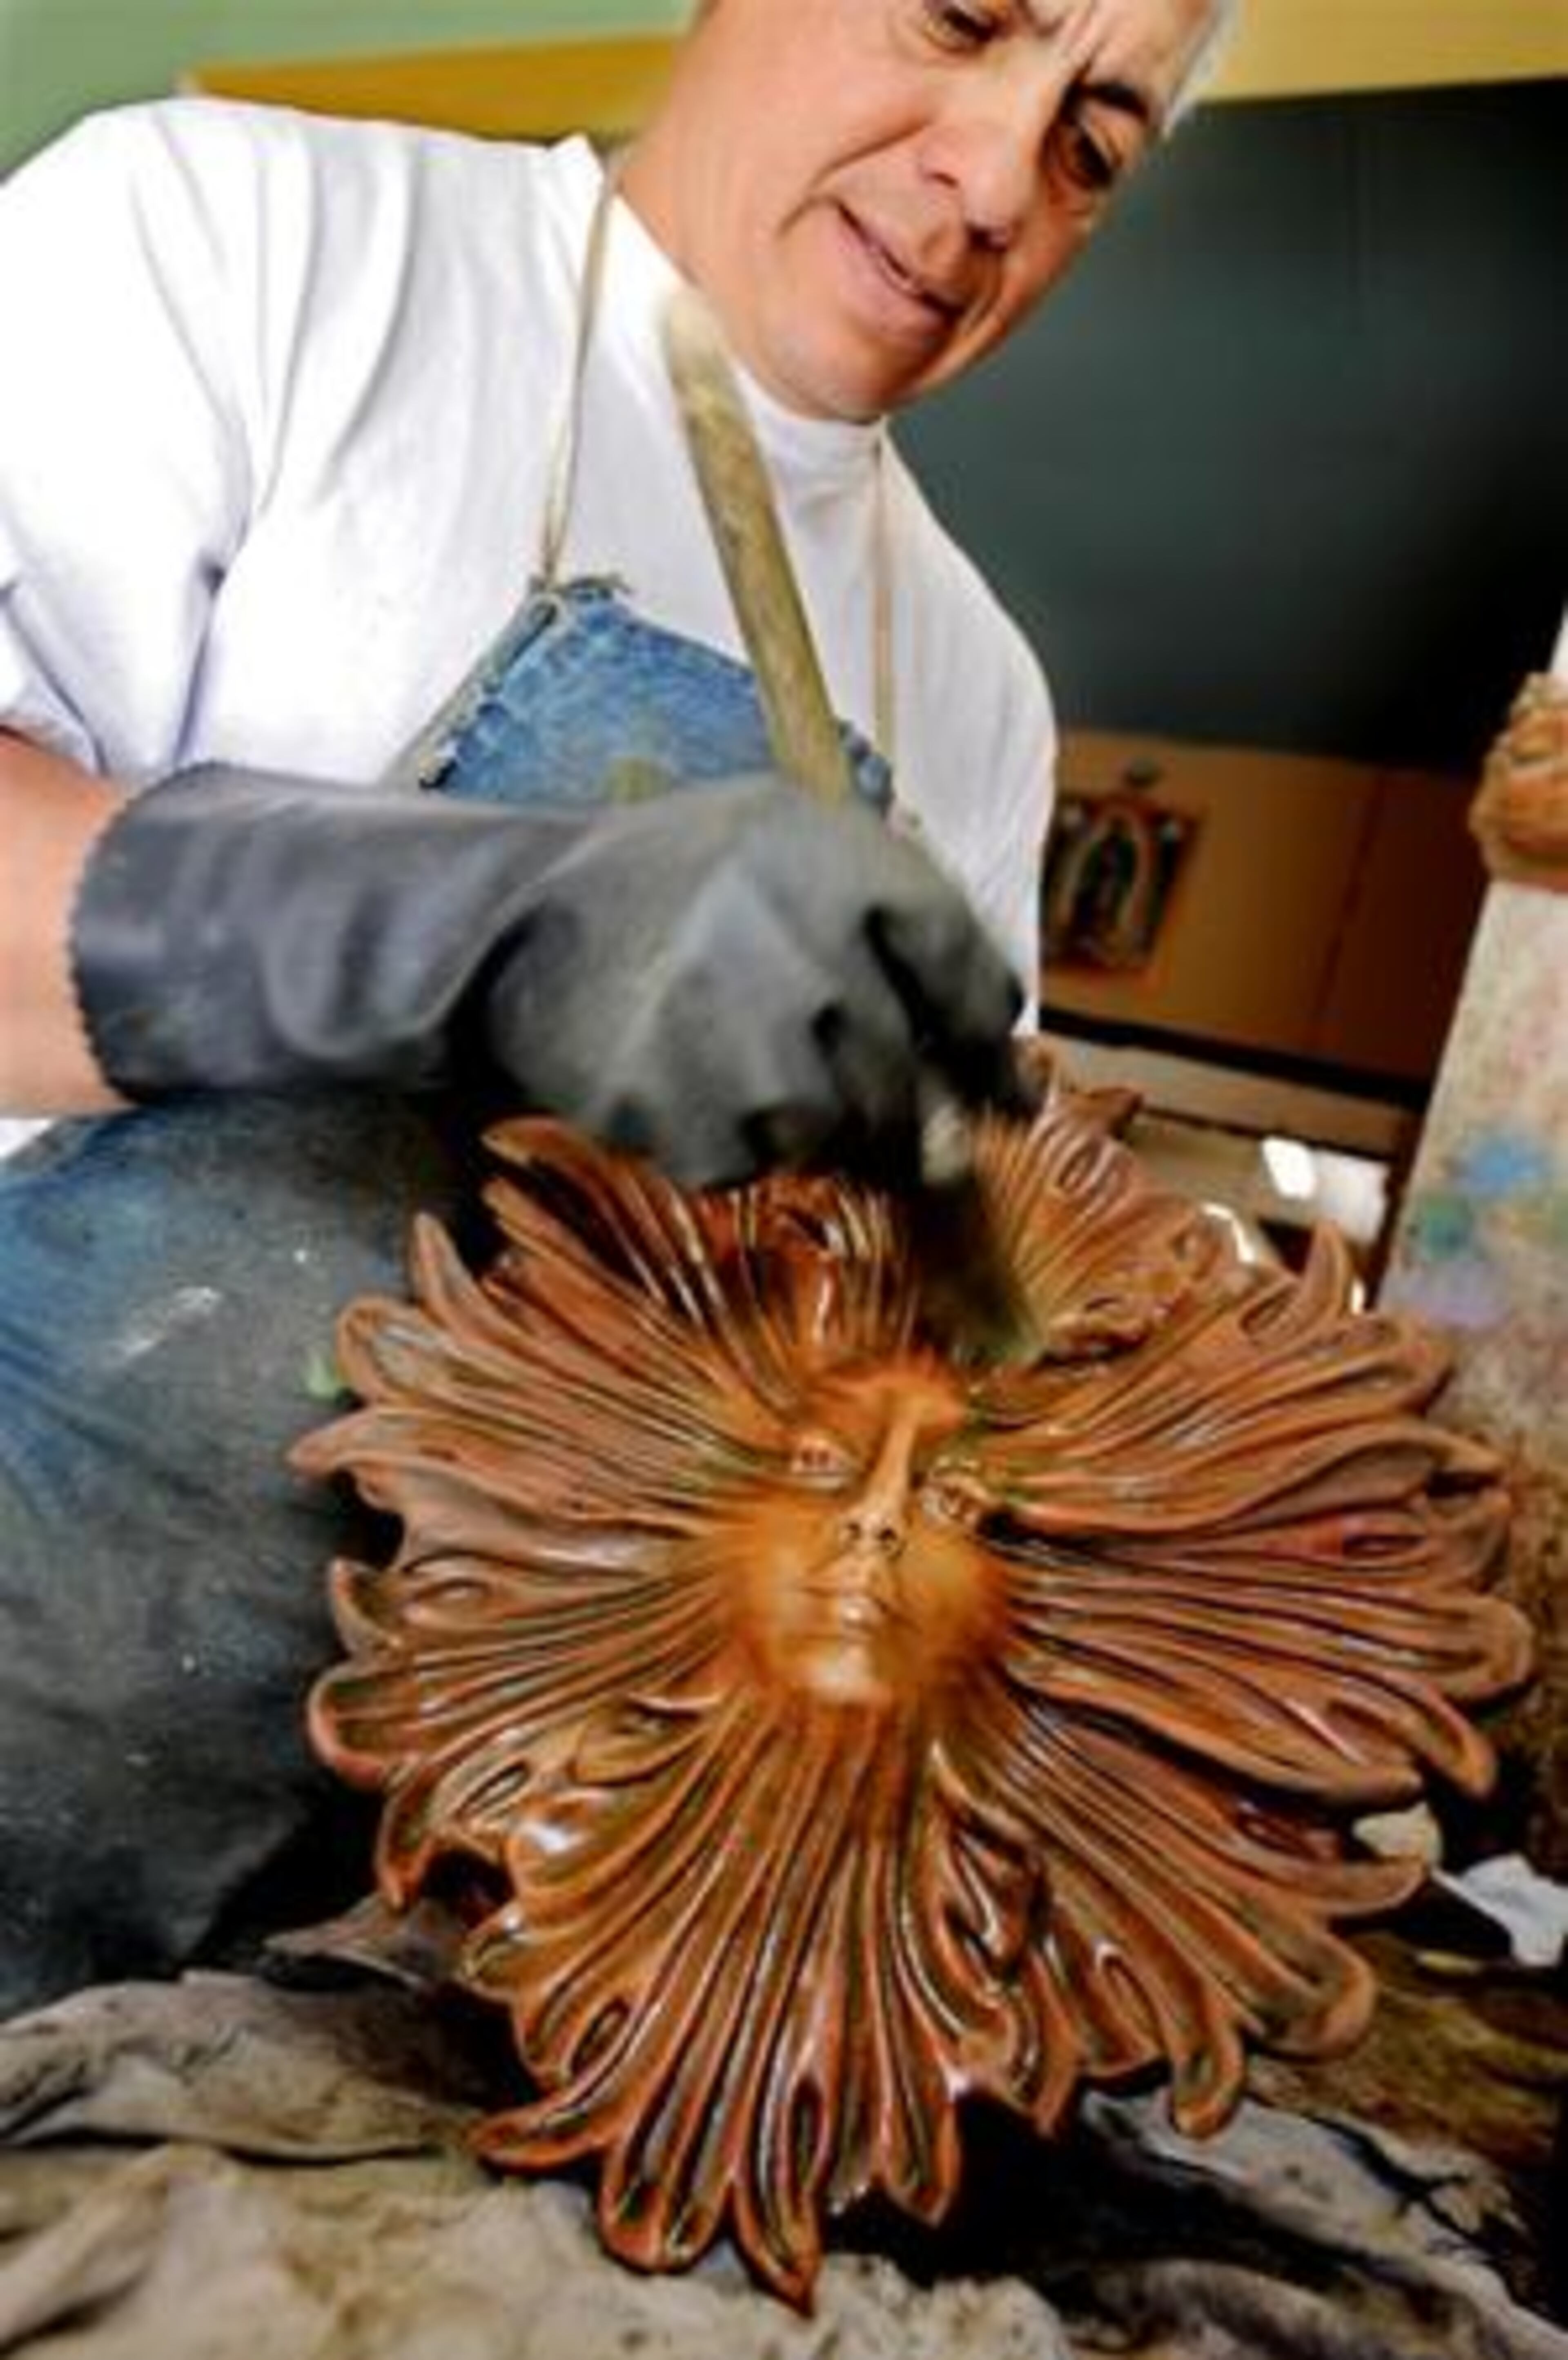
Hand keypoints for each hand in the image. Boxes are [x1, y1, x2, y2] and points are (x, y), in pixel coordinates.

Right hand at [73, 767, 1021, 1186]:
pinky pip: (737, 1167)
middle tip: (859, 1106)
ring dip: (803, 1126)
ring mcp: (719, 1025)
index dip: (988, 1044)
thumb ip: (904, 949)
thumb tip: (1009, 1085)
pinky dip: (720, 1145)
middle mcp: (786, 932)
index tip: (1002, 1088)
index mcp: (831, 854)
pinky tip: (678, 1083)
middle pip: (901, 1076)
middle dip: (897, 1111)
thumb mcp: (794, 863)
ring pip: (826, 1134)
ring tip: (740, 1070)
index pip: (963, 967)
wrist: (510, 919)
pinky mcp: (658, 1100)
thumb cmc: (681, 894)